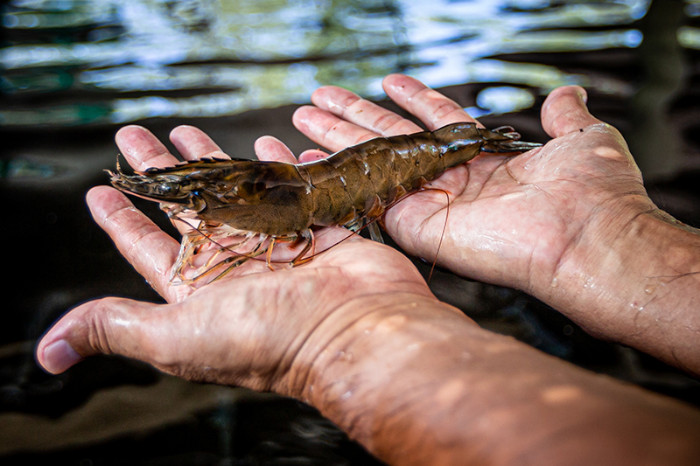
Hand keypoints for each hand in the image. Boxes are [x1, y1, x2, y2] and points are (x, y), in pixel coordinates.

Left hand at [35, 124, 443, 394]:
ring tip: (189, 131)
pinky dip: (276, 167)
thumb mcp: (177, 336)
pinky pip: (289, 189)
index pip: (147, 248)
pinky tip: (263, 145)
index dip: (120, 220)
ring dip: (213, 162)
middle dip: (161, 173)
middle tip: (137, 135)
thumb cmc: (268, 338)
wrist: (357, 329)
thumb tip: (49, 351)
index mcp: (197, 292)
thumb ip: (118, 328)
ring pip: (234, 192)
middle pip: (188, 208)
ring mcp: (275, 243)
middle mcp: (233, 267)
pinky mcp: (314, 227)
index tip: (98, 187)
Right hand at [294, 74, 699, 372]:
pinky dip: (338, 177)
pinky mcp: (415, 225)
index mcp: (481, 156)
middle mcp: (449, 178)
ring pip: (371, 163)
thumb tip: (564, 92)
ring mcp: (428, 202)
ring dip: (335, 139)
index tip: (387, 80)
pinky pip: (367, 198)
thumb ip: (565, 114)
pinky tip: (311, 157)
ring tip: (302, 117)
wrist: (588, 239)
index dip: (411, 97)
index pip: (435, 119)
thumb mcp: (583, 138)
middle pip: (389, 138)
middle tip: (316, 99)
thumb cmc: (593, 192)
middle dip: (353, 116)